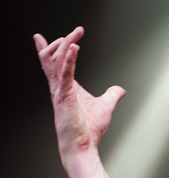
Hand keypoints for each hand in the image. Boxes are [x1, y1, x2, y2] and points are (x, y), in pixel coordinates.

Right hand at [34, 27, 125, 155]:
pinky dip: (70, 59)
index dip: (46, 50)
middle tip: (77, 30)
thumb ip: (112, 95)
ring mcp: (60, 92)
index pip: (52, 65)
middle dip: (61, 42)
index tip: (38, 36)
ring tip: (76, 34)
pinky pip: (66, 74)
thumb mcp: (106, 106)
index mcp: (64, 88)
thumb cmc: (89, 130)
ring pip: (58, 62)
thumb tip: (120, 89)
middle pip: (52, 59)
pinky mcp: (65, 97)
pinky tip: (75, 47)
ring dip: (66, 45)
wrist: (83, 147)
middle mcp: (58, 88)